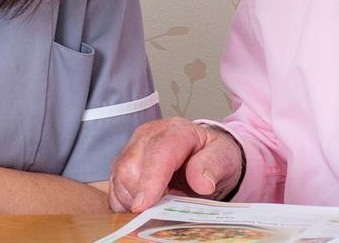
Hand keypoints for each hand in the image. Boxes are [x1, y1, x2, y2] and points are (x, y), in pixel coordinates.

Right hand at [108, 118, 244, 211]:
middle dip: (145, 196)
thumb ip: (213, 165)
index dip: (149, 181)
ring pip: (118, 182)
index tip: (144, 206)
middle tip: (170, 205)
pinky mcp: (121, 167)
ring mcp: (130, 151)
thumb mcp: (224, 157)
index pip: (157, 154)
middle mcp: (147, 137)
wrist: (205, 155)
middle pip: (130, 169)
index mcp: (175, 131)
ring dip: (136, 202)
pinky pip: (114, 192)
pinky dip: (127, 205)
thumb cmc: (213, 156)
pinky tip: (148, 205)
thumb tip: (202, 183)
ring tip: (163, 201)